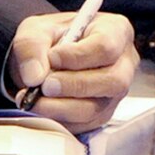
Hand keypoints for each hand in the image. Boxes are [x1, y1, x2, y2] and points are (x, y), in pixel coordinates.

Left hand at [8, 11, 135, 133]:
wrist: (47, 58)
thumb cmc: (51, 38)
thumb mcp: (35, 30)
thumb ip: (31, 47)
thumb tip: (34, 77)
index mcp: (115, 31)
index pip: (106, 46)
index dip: (77, 56)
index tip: (51, 57)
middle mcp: (123, 64)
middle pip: (111, 81)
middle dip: (74, 86)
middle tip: (43, 86)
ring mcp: (115, 92)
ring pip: (97, 107)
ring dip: (61, 107)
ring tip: (35, 100)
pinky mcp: (102, 114)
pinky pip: (85, 124)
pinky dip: (60, 120)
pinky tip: (42, 109)